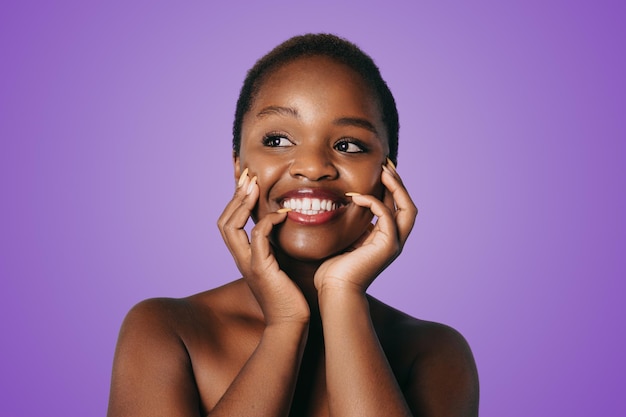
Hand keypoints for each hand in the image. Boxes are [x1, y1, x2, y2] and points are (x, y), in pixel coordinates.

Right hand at [218, 169, 309, 324]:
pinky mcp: (261, 270)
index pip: (229, 223)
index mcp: (244, 257)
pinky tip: (283, 213)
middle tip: (248, 176)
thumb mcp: (279, 265)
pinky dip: (268, 222)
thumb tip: (282, 225)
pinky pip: (258, 239)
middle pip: (223, 222)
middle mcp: (241, 259)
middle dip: (235, 197)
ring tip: (255, 186)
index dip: (235, 202)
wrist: (291, 324)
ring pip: (230, 227)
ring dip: (242, 204)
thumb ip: (275, 246)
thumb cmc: (290, 295)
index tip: (248, 182)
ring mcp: (248, 264)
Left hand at [314, 161, 416, 294]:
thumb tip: (346, 202)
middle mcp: (395, 240)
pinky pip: (386, 216)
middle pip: (408, 205)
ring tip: (383, 171)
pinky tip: (356, 196)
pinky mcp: (388, 247)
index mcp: (385, 238)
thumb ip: (353, 224)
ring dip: (396, 187)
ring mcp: (394, 244)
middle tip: (386, 164)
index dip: (391, 188)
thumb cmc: (333, 270)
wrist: (335, 291)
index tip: (380, 170)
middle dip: (399, 183)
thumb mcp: (345, 239)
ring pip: (407, 208)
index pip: (395, 207)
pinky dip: (374, 202)